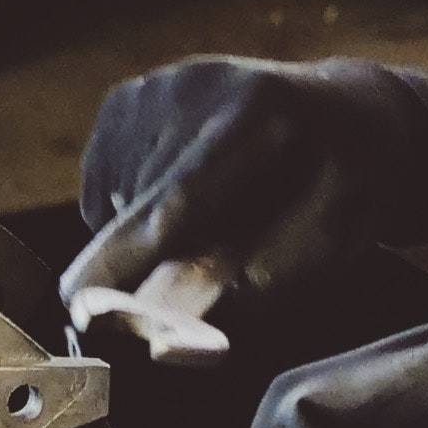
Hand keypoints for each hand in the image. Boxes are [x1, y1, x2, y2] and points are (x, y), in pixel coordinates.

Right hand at [57, 59, 427, 334]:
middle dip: (152, 261)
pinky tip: (189, 195)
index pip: (179, 199)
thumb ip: (249, 291)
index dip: (127, 257)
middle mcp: (198, 85)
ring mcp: (156, 86)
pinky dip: (133, 209)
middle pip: (138, 207)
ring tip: (218, 214)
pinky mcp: (127, 98)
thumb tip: (165, 342)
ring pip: (112, 204)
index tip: (79, 305)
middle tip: (221, 258)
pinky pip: (104, 186)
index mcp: (264, 114)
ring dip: (147, 235)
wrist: (347, 115)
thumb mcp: (326, 246)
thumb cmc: (343, 190)